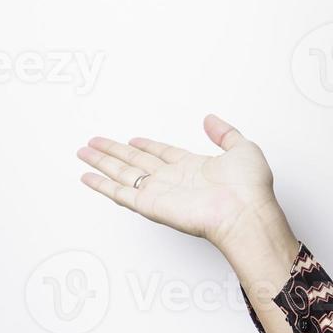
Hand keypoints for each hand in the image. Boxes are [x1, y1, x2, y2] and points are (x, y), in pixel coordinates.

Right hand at [76, 113, 288, 254]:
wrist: (245, 212)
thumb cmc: (249, 188)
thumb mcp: (242, 148)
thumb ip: (225, 133)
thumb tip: (210, 119)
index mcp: (193, 167)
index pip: (162, 154)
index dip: (146, 145)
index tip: (132, 139)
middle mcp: (173, 180)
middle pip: (136, 161)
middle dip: (114, 151)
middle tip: (95, 142)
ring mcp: (159, 192)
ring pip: (122, 173)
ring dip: (102, 162)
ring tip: (83, 152)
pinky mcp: (149, 205)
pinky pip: (119, 193)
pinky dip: (101, 185)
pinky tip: (87, 176)